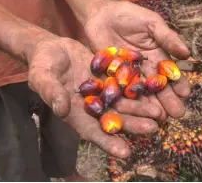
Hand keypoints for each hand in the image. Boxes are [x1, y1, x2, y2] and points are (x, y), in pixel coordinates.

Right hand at [27, 37, 159, 157]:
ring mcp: (103, 92)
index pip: (92, 132)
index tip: (125, 153)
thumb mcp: (42, 77)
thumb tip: (62, 109)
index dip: (108, 143)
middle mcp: (92, 107)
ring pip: (124, 103)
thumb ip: (52, 92)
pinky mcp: (110, 77)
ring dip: (141, 109)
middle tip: (153, 128)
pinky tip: (154, 90)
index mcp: (75, 113)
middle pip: (115, 119)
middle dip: (133, 125)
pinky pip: (126, 83)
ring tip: (160, 113)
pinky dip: (139, 88)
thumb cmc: (41, 65)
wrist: (52, 48)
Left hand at [84, 0, 191, 118]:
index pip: (170, 73)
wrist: (101, 14)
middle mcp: (145, 69)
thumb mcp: (152, 23)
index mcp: (157, 56)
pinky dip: (127, 101)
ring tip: (159, 118)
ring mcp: (128, 75)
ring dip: (150, 105)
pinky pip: (120, 90)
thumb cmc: (130, 15)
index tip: (185, 93)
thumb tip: (187, 54)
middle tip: (177, 114)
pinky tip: (134, 111)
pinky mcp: (111, 77)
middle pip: (157, 87)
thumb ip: (167, 37)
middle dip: (168, 100)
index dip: (178, 83)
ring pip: (141, 93)